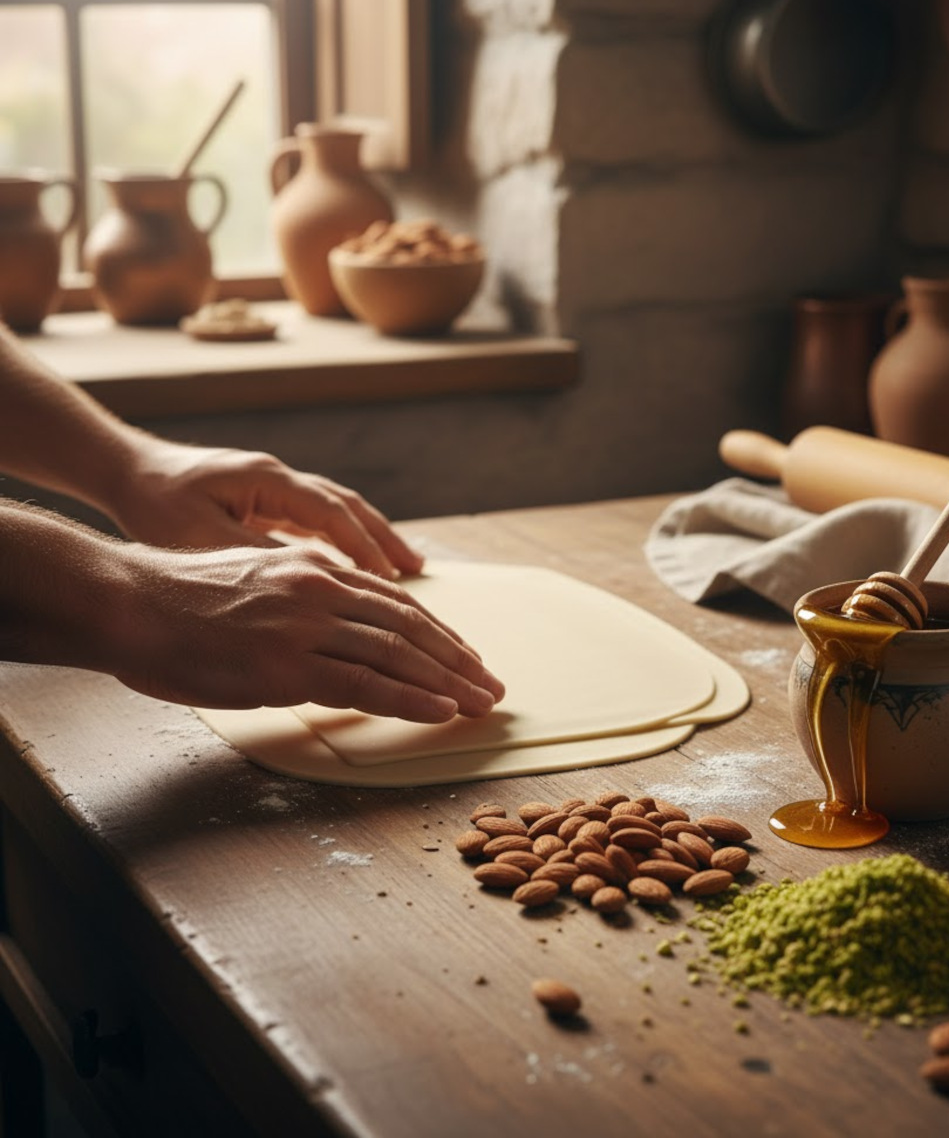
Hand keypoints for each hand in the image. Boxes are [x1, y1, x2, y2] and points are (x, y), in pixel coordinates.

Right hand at [103, 543, 505, 720]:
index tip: (466, 655)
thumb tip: (332, 631)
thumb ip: (301, 601)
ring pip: (398, 654)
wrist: (127, 601)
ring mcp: (306, 625)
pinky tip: (440, 710)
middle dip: (458, 658)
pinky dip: (410, 698)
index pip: (395, 602)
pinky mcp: (287, 664)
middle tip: (491, 684)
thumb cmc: (179, 601)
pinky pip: (365, 683)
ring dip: (448, 681)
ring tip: (481, 702)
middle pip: (410, 626)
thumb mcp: (256, 581)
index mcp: (315, 568)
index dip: (438, 632)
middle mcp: (321, 589)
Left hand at [108, 438, 420, 577]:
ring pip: (341, 512)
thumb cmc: (154, 505)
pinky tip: (361, 567)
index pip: (331, 513)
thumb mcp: (199, 537)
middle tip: (418, 573)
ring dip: (374, 540)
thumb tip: (309, 584)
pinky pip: (321, 521)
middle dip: (386, 541)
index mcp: (267, 480)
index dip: (364, 547)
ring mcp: (277, 487)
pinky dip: (347, 542)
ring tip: (406, 572)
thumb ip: (254, 557)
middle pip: (349, 507)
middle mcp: (280, 478)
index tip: (391, 580)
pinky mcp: (269, 500)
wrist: (123, 471)